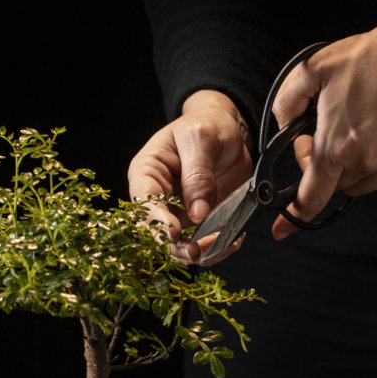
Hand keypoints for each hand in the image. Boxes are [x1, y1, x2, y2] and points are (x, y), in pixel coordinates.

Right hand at [127, 90, 252, 261]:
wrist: (227, 130)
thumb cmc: (207, 125)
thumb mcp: (201, 138)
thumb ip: (198, 173)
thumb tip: (198, 212)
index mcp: (147, 172)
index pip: (143, 201)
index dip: (156, 220)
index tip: (174, 233)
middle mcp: (158, 197)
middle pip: (157, 232)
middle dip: (177, 246)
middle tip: (198, 250)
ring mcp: (178, 212)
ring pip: (180, 245)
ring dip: (200, 252)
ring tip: (224, 244)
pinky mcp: (199, 221)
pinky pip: (203, 242)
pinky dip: (218, 248)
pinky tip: (233, 240)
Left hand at [271, 2, 376, 237]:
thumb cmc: (370, 59)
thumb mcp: (311, 69)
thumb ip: (285, 103)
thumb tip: (284, 126)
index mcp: (338, 145)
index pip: (311, 196)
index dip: (293, 215)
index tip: (282, 227)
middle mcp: (366, 161)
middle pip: (332, 185)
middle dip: (321, 165)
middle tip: (323, 132)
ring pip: (355, 183)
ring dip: (346, 166)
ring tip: (352, 127)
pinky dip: (369, 160)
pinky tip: (373, 130)